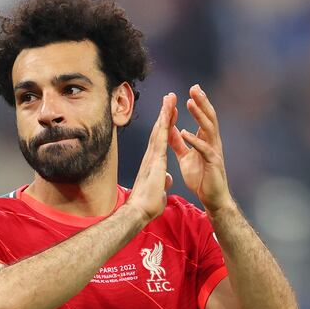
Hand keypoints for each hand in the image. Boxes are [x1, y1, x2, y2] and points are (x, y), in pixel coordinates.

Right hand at [126, 93, 177, 224]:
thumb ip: (163, 180)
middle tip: (170, 97)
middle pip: (159, 130)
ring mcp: (152, 156)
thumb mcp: (160, 189)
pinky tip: (168, 112)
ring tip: (170, 97)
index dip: (166, 125)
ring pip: (159, 129)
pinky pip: (161, 137)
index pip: (161, 139)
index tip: (171, 113)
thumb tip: (167, 178)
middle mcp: (151, 155)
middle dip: (165, 113)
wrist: (139, 211)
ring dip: (165, 113)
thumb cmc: (147, 204)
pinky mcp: (154, 159)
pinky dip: (165, 124)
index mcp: (154, 161)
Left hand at [169, 84, 233, 213]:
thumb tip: (172, 129)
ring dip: (199, 115)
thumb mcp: (186, 157)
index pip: (203, 118)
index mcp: (205, 141)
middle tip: (195, 87)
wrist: (212, 198)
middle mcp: (212, 143)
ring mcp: (214, 152)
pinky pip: (204, 149)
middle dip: (202, 102)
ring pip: (208, 129)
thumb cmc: (201, 178)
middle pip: (208, 118)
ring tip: (190, 103)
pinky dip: (194, 140)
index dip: (198, 104)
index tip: (192, 90)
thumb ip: (179, 143)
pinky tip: (186, 132)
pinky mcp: (212, 163)